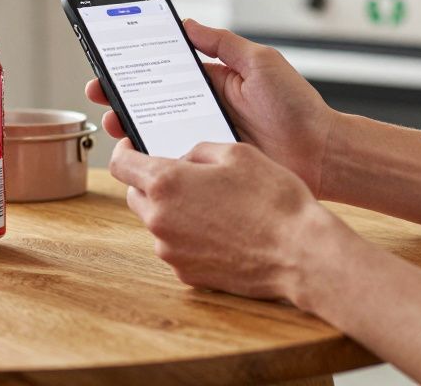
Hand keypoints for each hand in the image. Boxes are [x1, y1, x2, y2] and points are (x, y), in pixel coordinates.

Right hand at [85, 19, 336, 195]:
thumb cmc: (296, 106)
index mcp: (213, 81)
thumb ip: (222, 43)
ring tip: (115, 122)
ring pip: (157, 131)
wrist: (322, 153)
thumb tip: (186, 23)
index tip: (109, 62)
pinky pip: (175, 159)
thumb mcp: (260, 61)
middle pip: (152, 101)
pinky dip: (155, 155)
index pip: (165, 70)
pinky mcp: (209, 165)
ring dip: (131, 125)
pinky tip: (140, 152)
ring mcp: (204, 138)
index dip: (135, 67)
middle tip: (101, 93)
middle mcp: (203, 109)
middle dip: (121, 96)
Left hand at [109, 138, 339, 307]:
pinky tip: (221, 229)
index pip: (120, 165)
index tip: (132, 147)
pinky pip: (177, 247)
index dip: (124, 151)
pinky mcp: (188, 274)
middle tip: (183, 175)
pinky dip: (189, 235)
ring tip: (212, 204)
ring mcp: (171, 251)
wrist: (300, 253)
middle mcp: (160, 220)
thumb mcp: (236, 152)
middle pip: (135, 195)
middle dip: (151, 182)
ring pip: (157, 222)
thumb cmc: (273, 199)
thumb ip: (198, 150)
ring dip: (172, 210)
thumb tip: (183, 159)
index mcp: (166, 183)